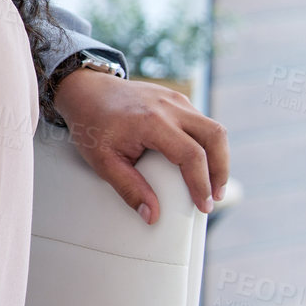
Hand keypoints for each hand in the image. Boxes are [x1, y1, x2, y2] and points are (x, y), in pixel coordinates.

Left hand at [54, 69, 228, 223]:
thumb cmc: (91, 123)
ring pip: (213, 127)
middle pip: (214, 136)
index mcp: (151, 121)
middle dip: (221, 170)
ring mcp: (174, 99)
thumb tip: (151, 215)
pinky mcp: (175, 98)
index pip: (191, 154)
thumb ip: (129, 188)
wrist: (84, 90)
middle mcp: (168, 106)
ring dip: (218, 156)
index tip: (204, 205)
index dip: (202, 184)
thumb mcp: (102, 160)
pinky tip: (198, 161)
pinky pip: (200, 121)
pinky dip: (206, 143)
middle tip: (215, 195)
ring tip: (211, 183)